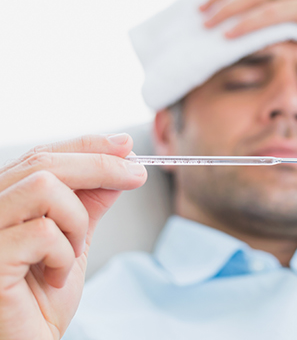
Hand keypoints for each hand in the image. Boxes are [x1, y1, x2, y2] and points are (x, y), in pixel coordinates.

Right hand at [0, 134, 146, 338]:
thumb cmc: (43, 297)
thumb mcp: (75, 240)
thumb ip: (89, 203)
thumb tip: (119, 167)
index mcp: (7, 199)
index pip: (43, 155)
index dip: (87, 146)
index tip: (125, 145)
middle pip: (45, 163)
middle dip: (101, 166)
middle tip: (137, 175)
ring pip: (43, 187)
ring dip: (76, 218)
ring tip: (74, 250)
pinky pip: (42, 232)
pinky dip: (64, 253)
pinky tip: (55, 276)